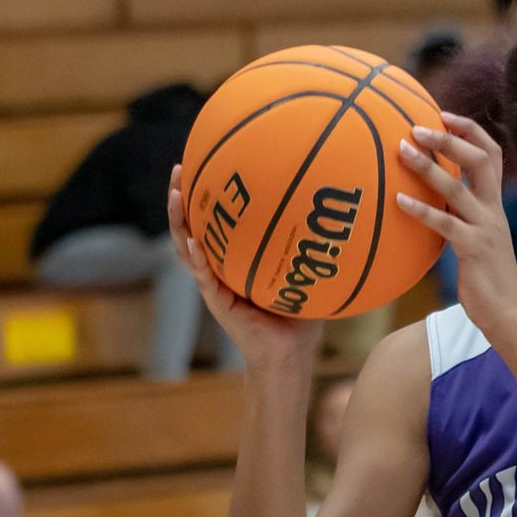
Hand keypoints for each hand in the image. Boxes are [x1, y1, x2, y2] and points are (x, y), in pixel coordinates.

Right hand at [167, 165, 322, 368]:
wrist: (290, 355)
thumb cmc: (300, 316)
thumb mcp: (305, 272)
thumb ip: (313, 247)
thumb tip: (342, 215)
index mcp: (232, 260)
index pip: (212, 221)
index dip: (203, 195)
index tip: (200, 162)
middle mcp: (218, 269)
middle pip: (190, 227)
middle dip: (181, 197)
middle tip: (177, 168)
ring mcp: (214, 286)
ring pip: (187, 249)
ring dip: (179, 222)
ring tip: (175, 195)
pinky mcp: (219, 304)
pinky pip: (205, 278)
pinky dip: (196, 258)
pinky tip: (192, 242)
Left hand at [395, 111, 516, 333]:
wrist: (508, 313)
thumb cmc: (486, 277)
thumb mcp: (477, 237)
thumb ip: (461, 215)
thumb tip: (431, 198)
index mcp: (494, 203)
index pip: (490, 154)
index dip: (469, 130)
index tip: (443, 114)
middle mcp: (493, 210)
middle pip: (480, 160)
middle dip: (449, 138)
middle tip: (417, 126)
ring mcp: (485, 228)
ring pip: (458, 188)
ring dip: (428, 167)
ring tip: (402, 150)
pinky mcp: (474, 250)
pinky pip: (446, 224)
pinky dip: (421, 210)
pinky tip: (399, 201)